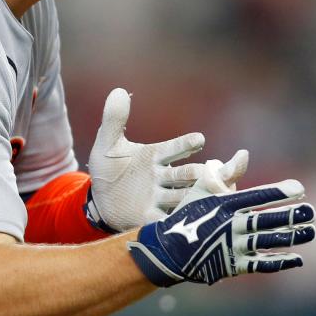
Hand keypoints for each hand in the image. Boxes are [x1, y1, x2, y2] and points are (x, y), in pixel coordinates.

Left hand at [86, 88, 247, 231]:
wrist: (98, 199)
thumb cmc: (108, 168)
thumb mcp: (107, 144)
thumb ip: (114, 120)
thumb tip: (118, 91)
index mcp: (154, 156)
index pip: (174, 148)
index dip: (185, 144)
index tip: (199, 140)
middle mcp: (162, 177)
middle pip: (188, 174)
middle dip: (201, 173)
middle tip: (217, 170)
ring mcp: (158, 198)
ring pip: (184, 197)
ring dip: (196, 196)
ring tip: (211, 196)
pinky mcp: (150, 218)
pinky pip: (167, 220)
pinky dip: (178, 221)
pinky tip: (188, 224)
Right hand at [127, 177, 315, 286]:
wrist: (168, 249)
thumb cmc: (187, 213)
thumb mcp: (200, 187)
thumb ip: (224, 172)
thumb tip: (244, 154)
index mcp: (223, 204)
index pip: (256, 196)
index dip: (278, 192)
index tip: (300, 188)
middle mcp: (230, 225)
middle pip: (266, 219)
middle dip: (291, 215)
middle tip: (311, 211)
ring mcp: (232, 246)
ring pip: (268, 241)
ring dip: (292, 236)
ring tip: (311, 230)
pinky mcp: (233, 265)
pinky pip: (262, 264)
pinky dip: (281, 262)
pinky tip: (298, 258)